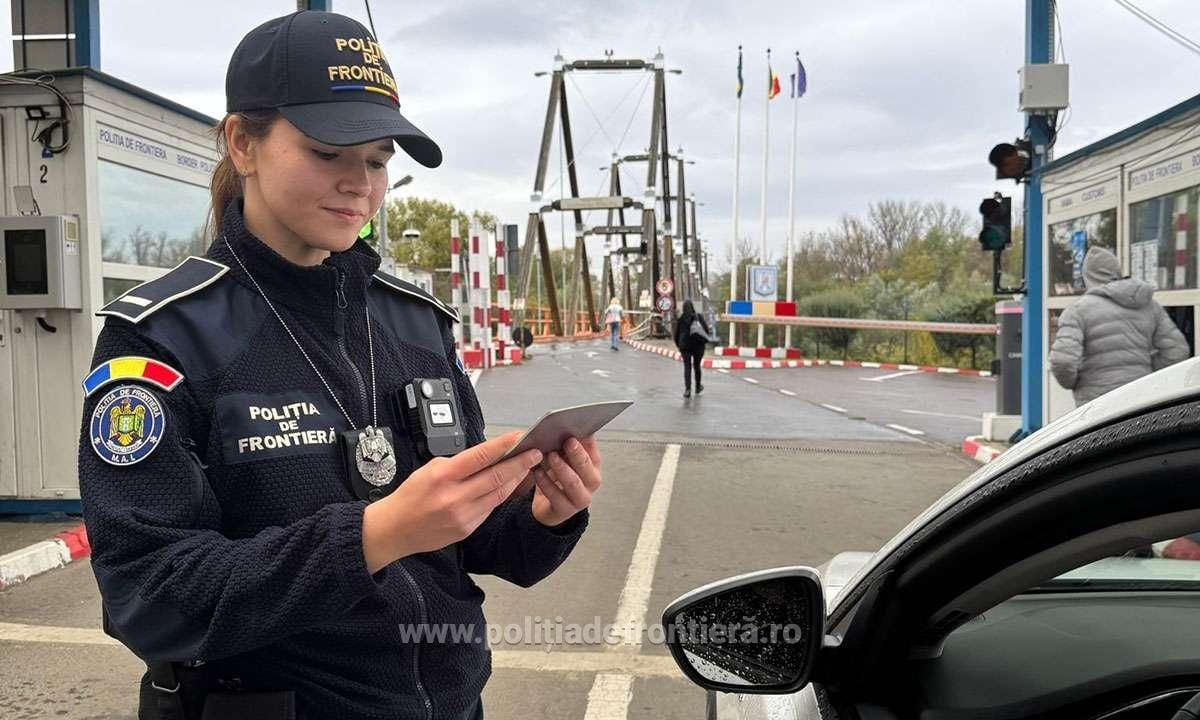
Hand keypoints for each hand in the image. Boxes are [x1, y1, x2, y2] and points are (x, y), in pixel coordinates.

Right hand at [363, 432, 541, 571]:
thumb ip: (458, 463)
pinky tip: (508, 486)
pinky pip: (490, 508)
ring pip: (498, 494)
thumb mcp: (429, 469)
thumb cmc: (410, 495)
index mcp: (443, 475)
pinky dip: (501, 495)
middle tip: (535, 453)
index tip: (519, 437)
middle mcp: (455, 496)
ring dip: (515, 479)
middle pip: (496, 476)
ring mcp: (462, 515)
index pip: (481, 456)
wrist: (395, 529)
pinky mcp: (467, 528)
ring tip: (527, 467)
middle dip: (520, 463)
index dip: (503, 445)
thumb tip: (486, 456)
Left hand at [531, 436, 601, 527]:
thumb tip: (565, 426)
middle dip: (577, 454)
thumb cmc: (557, 476)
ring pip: (573, 483)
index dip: (587, 442)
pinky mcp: (565, 510)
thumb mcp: (564, 459)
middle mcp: (591, 483)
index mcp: (593, 467)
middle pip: (587, 468)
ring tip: (550, 456)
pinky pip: (556, 496)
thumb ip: (567, 446)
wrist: (548, 506)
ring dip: (562, 468)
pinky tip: (537, 473)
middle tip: (567, 441)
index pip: (594, 452)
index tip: (578, 430)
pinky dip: (546, 483)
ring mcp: (580, 498)